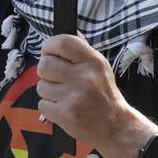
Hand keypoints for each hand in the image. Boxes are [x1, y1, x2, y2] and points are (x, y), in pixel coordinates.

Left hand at [35, 33, 153, 157]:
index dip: (49, 46)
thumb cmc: (104, 94)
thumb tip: (70, 31)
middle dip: (45, 71)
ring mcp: (74, 97)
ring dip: (48, 91)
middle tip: (56, 78)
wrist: (116, 126)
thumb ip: (82, 50)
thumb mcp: (100, 67)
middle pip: (45, 65)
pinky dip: (49, 107)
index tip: (48, 52)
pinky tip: (62, 107)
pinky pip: (42, 104)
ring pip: (41, 86)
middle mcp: (84, 77)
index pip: (62, 42)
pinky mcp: (66, 115)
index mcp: (93, 61)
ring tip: (63, 95)